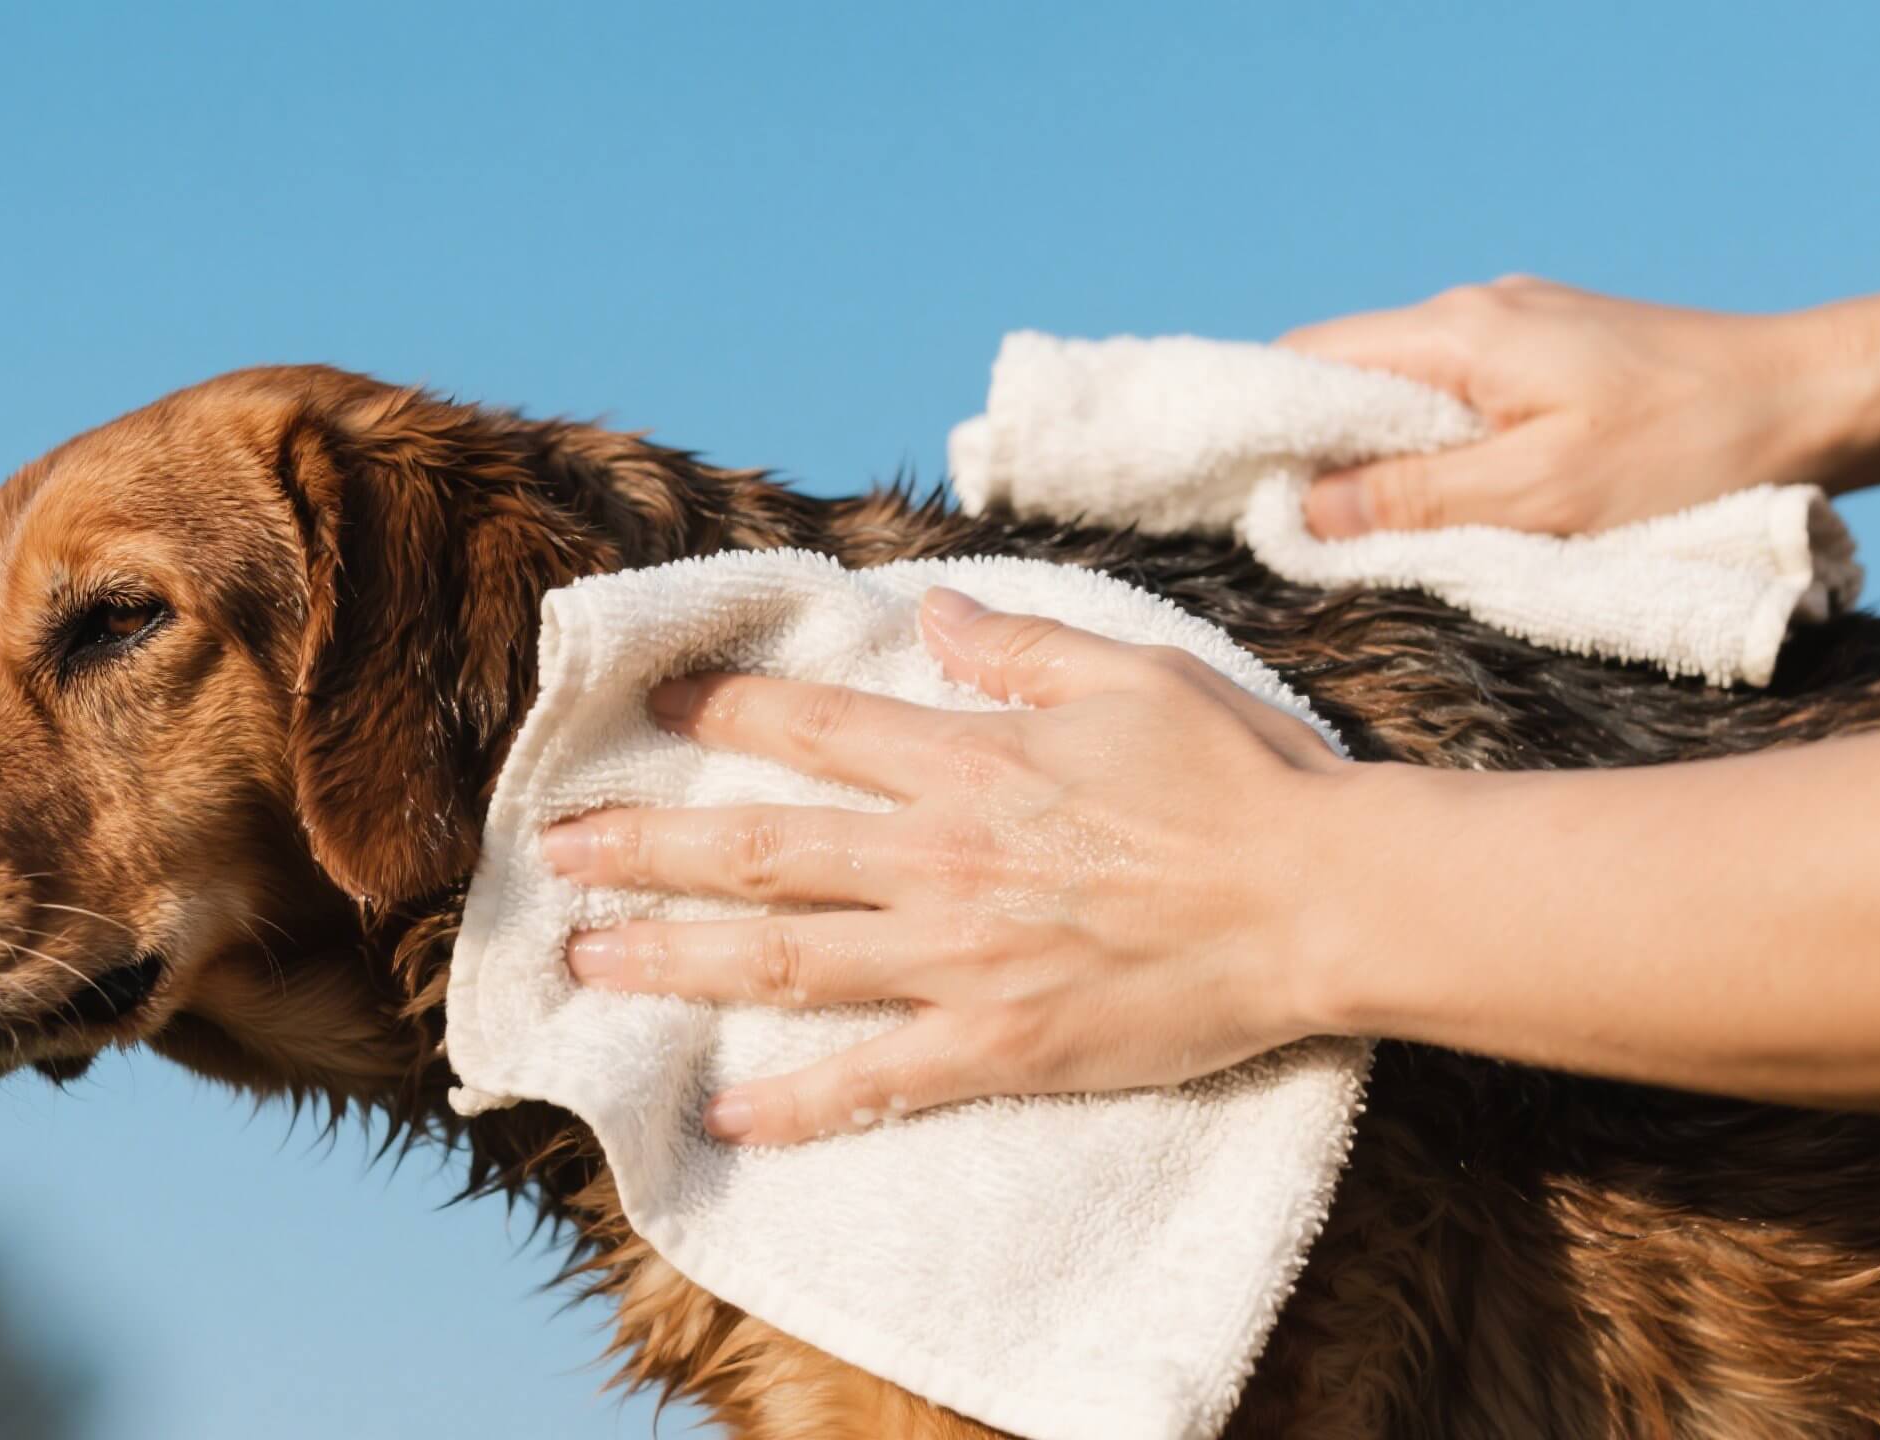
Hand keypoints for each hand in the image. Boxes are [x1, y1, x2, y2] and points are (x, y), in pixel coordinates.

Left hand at [539, 587, 1364, 1145]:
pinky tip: (723, 1113)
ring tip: (588, 962)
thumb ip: (1022, 646)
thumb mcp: (1134, 673)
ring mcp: (961, 961)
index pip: (813, 730)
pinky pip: (874, 1081)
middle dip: (648, 847)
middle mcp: (941, 859)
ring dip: (674, 960)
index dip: (721, 712)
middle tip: (560, 851)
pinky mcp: (1000, 1048)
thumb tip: (936, 611)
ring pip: (783, 963)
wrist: (1319, 902)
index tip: (652, 706)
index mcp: (971, 762)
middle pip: (760, 853)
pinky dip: (796, 1102)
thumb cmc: (1241, 779)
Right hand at [1278, 278, 1864, 536]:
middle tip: (1297, 537)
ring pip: (1409, 394)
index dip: (1259, 427)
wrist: (1826, 400)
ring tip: (1377, 536)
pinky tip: (1458, 506)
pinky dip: (1440, 453)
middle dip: (1315, 454)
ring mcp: (1522, 330)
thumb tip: (1304, 511)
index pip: (1307, 361)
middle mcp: (1477, 313)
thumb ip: (1415, 500)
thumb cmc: (1693, 450)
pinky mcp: (1561, 358)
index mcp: (1458, 334)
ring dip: (1384, 462)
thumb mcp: (1542, 495)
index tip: (1231, 495)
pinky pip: (1465, 401)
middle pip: (1350, 377)